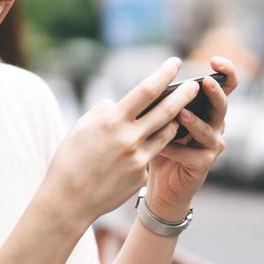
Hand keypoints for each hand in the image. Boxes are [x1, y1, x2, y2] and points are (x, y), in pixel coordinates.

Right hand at [39, 57, 203, 228]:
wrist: (69, 200)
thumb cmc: (70, 159)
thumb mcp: (81, 127)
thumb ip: (104, 111)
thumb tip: (119, 104)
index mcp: (112, 121)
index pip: (146, 90)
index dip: (164, 74)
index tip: (175, 62)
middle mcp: (129, 139)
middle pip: (166, 111)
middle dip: (184, 95)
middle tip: (195, 85)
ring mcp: (138, 159)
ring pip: (166, 134)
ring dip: (174, 122)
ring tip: (179, 113)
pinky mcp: (141, 176)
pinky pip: (150, 155)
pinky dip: (149, 147)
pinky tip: (142, 149)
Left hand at [145, 56, 238, 220]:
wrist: (161, 184)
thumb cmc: (160, 145)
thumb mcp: (160, 118)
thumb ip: (161, 102)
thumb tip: (150, 83)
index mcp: (208, 108)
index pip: (226, 86)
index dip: (226, 72)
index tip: (214, 61)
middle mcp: (216, 124)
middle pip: (222, 105)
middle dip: (215, 92)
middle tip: (204, 82)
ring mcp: (213, 145)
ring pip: (209, 130)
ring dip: (194, 122)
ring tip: (181, 114)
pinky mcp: (204, 164)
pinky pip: (192, 154)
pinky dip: (176, 149)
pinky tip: (162, 147)